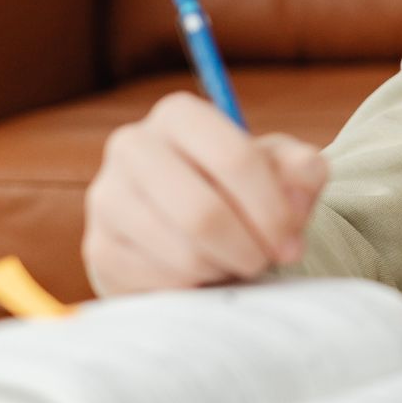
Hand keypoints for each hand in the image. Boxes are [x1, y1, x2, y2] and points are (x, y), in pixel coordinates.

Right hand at [82, 91, 328, 294]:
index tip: (292, 240)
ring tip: (237, 261)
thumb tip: (297, 189)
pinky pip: (159, 283)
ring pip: (182, 253)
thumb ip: (303, 170)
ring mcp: (106, 198)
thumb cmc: (244, 188)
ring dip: (224, 268)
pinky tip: (205, 272)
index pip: (235, 160)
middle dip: (248, 247)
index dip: (272, 209)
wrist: (192, 222)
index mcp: (179, 115)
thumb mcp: (282, 168)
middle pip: (203, 213)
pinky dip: (196, 287)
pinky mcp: (99, 247)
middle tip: (266, 259)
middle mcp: (132, 146)